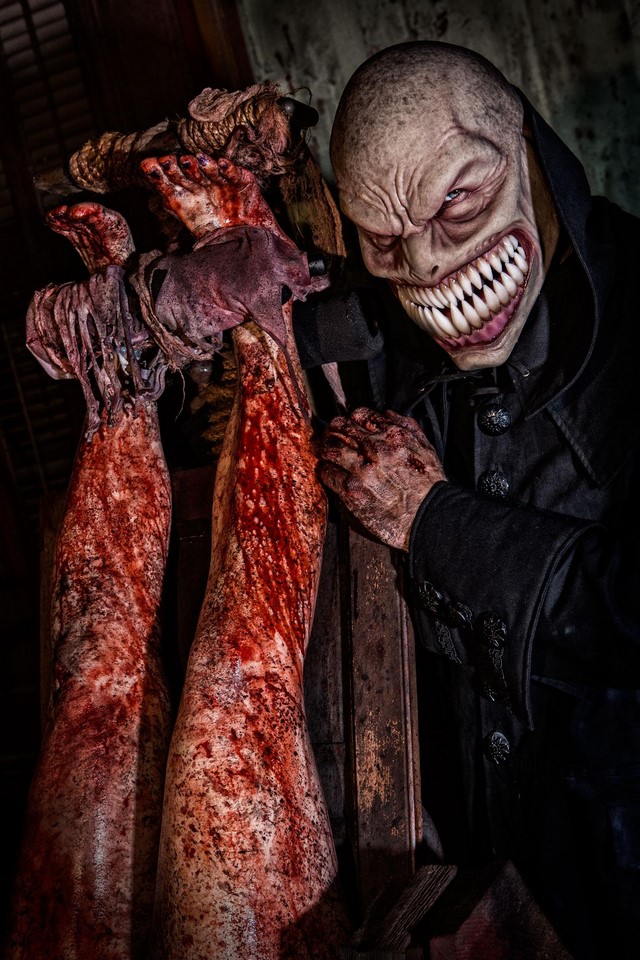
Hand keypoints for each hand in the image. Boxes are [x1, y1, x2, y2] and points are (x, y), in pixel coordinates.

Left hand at [317, 407, 445, 549]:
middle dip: (332, 430)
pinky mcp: (351, 490)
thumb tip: (387, 413)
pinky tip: (328, 473)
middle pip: (339, 427)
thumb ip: (408, 426)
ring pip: (328, 448)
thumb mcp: (426, 448)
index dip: (351, 420)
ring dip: (324, 449)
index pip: (360, 414)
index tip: (349, 426)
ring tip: (325, 454)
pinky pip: (327, 473)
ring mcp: (361, 469)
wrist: (429, 517)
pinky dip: (325, 471)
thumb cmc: (430, 486)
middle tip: (329, 436)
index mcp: (394, 435)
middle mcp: (376, 449)